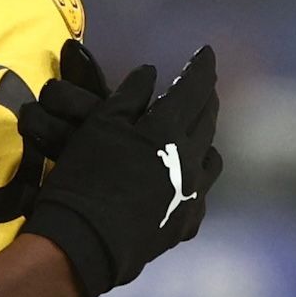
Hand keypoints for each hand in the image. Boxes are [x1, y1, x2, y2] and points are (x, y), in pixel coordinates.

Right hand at [23, 46, 226, 296]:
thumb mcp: (98, 127)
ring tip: (196, 133)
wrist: (83, 244)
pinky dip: (195, 179)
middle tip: (203, 86)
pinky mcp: (185, 223)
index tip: (206, 52)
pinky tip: (184, 180)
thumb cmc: (83, 179)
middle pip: (208, 121)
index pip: (195, 89)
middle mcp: (190, 160)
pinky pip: (200, 194)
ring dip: (205, 140)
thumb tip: (151, 74)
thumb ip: (128, 98)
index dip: (201, 68)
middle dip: (206, 99)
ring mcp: (192, 195)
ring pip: (211, 160)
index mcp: (169, 131)